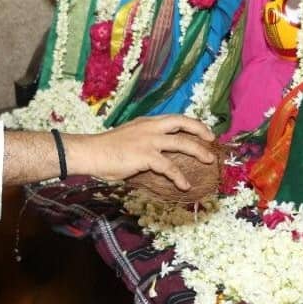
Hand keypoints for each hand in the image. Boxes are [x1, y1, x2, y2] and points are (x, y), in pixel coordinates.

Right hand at [67, 115, 215, 190]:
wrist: (91, 153)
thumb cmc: (106, 150)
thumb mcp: (128, 137)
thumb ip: (143, 141)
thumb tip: (156, 155)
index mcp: (146, 122)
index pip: (174, 118)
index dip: (190, 123)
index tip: (201, 129)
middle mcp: (150, 127)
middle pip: (182, 123)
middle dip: (200, 129)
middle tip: (211, 139)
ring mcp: (149, 140)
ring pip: (182, 142)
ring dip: (198, 151)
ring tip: (208, 160)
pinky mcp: (146, 156)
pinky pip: (169, 167)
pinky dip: (179, 177)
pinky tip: (184, 185)